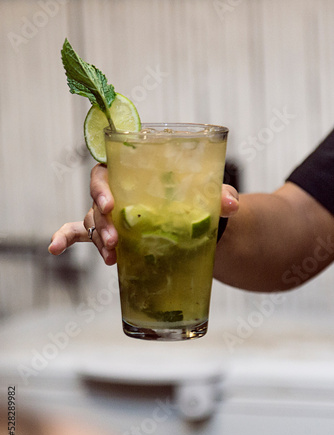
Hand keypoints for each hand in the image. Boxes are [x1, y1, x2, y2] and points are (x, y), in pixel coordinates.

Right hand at [48, 163, 238, 264]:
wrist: (198, 226)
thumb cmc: (197, 202)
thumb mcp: (210, 197)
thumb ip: (220, 195)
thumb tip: (232, 204)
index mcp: (134, 174)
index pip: (107, 173)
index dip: (102, 188)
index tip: (112, 206)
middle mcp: (118, 192)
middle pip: (96, 202)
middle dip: (101, 221)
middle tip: (116, 239)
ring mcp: (112, 215)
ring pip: (92, 223)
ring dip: (98, 240)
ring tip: (112, 257)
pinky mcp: (114, 235)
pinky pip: (83, 235)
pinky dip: (67, 238)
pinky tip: (53, 249)